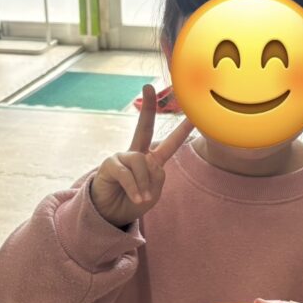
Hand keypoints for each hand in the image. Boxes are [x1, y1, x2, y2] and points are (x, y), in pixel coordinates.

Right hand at [90, 84, 194, 227]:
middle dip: (148, 107)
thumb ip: (157, 178)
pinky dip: (134, 188)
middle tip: (149, 87)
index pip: (169, 144)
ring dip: (144, 183)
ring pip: (142, 162)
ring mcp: (122, 157)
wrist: (110, 216)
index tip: (192, 115)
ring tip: (141, 198)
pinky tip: (136, 198)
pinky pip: (127, 173)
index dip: (181, 131)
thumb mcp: (152, 194)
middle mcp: (137, 154)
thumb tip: (150, 161)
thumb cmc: (131, 204)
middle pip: (144, 127)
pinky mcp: (110, 164)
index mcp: (151, 161)